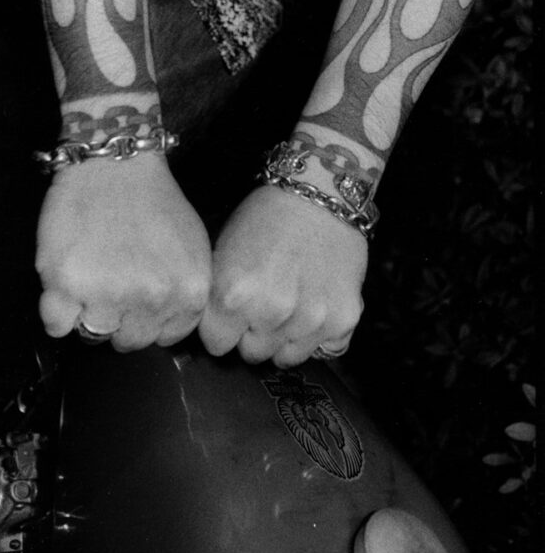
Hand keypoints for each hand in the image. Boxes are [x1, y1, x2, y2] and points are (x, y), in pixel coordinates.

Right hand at [35, 153, 211, 349]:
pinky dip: (56, 310)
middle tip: (111, 282)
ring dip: (87, 312)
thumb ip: (186, 292)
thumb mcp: (194, 248)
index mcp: (188, 293)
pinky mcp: (64, 284)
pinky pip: (55, 326)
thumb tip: (164, 327)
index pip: (166, 337)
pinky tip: (65, 283)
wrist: (113, 164)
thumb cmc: (154, 202)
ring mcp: (107, 294)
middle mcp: (151, 299)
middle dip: (120, 317)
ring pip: (93, 334)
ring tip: (89, 276)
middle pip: (129, 341)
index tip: (139, 296)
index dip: (150, 318)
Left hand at [198, 185, 366, 367]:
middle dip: (252, 333)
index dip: (221, 327)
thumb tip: (209, 331)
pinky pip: (324, 350)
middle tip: (261, 303)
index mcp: (233, 295)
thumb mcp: (222, 251)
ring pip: (287, 358)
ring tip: (289, 303)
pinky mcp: (343, 319)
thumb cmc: (265, 217)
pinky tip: (314, 304)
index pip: (216, 345)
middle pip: (251, 354)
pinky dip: (319, 334)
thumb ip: (214, 297)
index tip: (229, 313)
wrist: (318, 194)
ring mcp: (310, 320)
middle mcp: (271, 312)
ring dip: (285, 337)